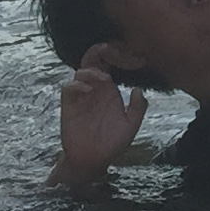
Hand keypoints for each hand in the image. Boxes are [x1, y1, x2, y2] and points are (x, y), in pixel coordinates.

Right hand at [55, 42, 146, 189]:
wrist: (93, 160)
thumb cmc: (112, 142)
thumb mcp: (131, 125)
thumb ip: (138, 108)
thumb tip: (139, 89)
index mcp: (110, 88)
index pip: (113, 61)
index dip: (124, 55)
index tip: (140, 59)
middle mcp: (95, 87)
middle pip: (95, 57)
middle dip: (104, 50)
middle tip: (116, 53)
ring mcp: (82, 95)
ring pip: (81, 69)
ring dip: (93, 70)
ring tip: (105, 79)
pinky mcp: (69, 105)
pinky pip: (68, 88)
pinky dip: (77, 85)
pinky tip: (88, 91)